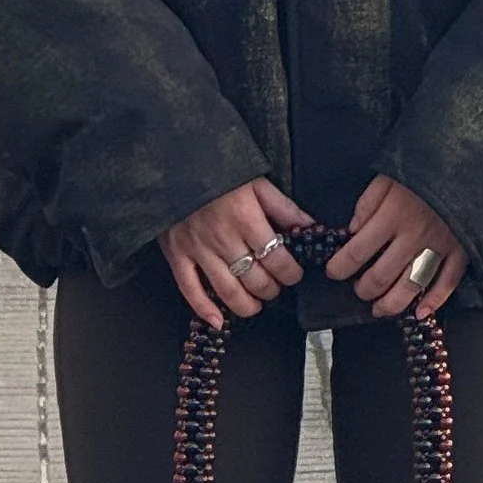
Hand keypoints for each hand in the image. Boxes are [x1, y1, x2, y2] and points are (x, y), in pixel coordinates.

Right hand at [160, 178, 312, 328]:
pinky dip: (204, 309)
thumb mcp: (256, 182)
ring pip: (228, 291)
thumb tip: (310, 228)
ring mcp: (198, 250)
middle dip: (272, 289)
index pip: (277, 259)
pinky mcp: (176, 255)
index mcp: (247, 219)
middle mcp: (224, 239)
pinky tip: (218, 322)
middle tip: (276, 287)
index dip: (291, 273)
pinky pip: (189, 289)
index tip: (294, 273)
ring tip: (256, 303)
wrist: (173, 161)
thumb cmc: (218, 170)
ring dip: (247, 305)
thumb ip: (283, 208)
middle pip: (255, 279)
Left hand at [328, 176, 465, 319]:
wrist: (468, 165)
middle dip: (363, 290)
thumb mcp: (389, 176)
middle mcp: (413, 236)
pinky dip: (434, 302)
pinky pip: (447, 284)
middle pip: (381, 276)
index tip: (334, 271)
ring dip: (391, 304)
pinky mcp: (461, 252)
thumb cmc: (425, 170)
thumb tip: (352, 230)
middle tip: (359, 290)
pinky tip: (419, 313)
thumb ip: (367, 202)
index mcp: (391, 215)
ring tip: (379, 309)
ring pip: (410, 287)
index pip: (356, 252)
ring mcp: (438, 247)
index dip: (339, 267)